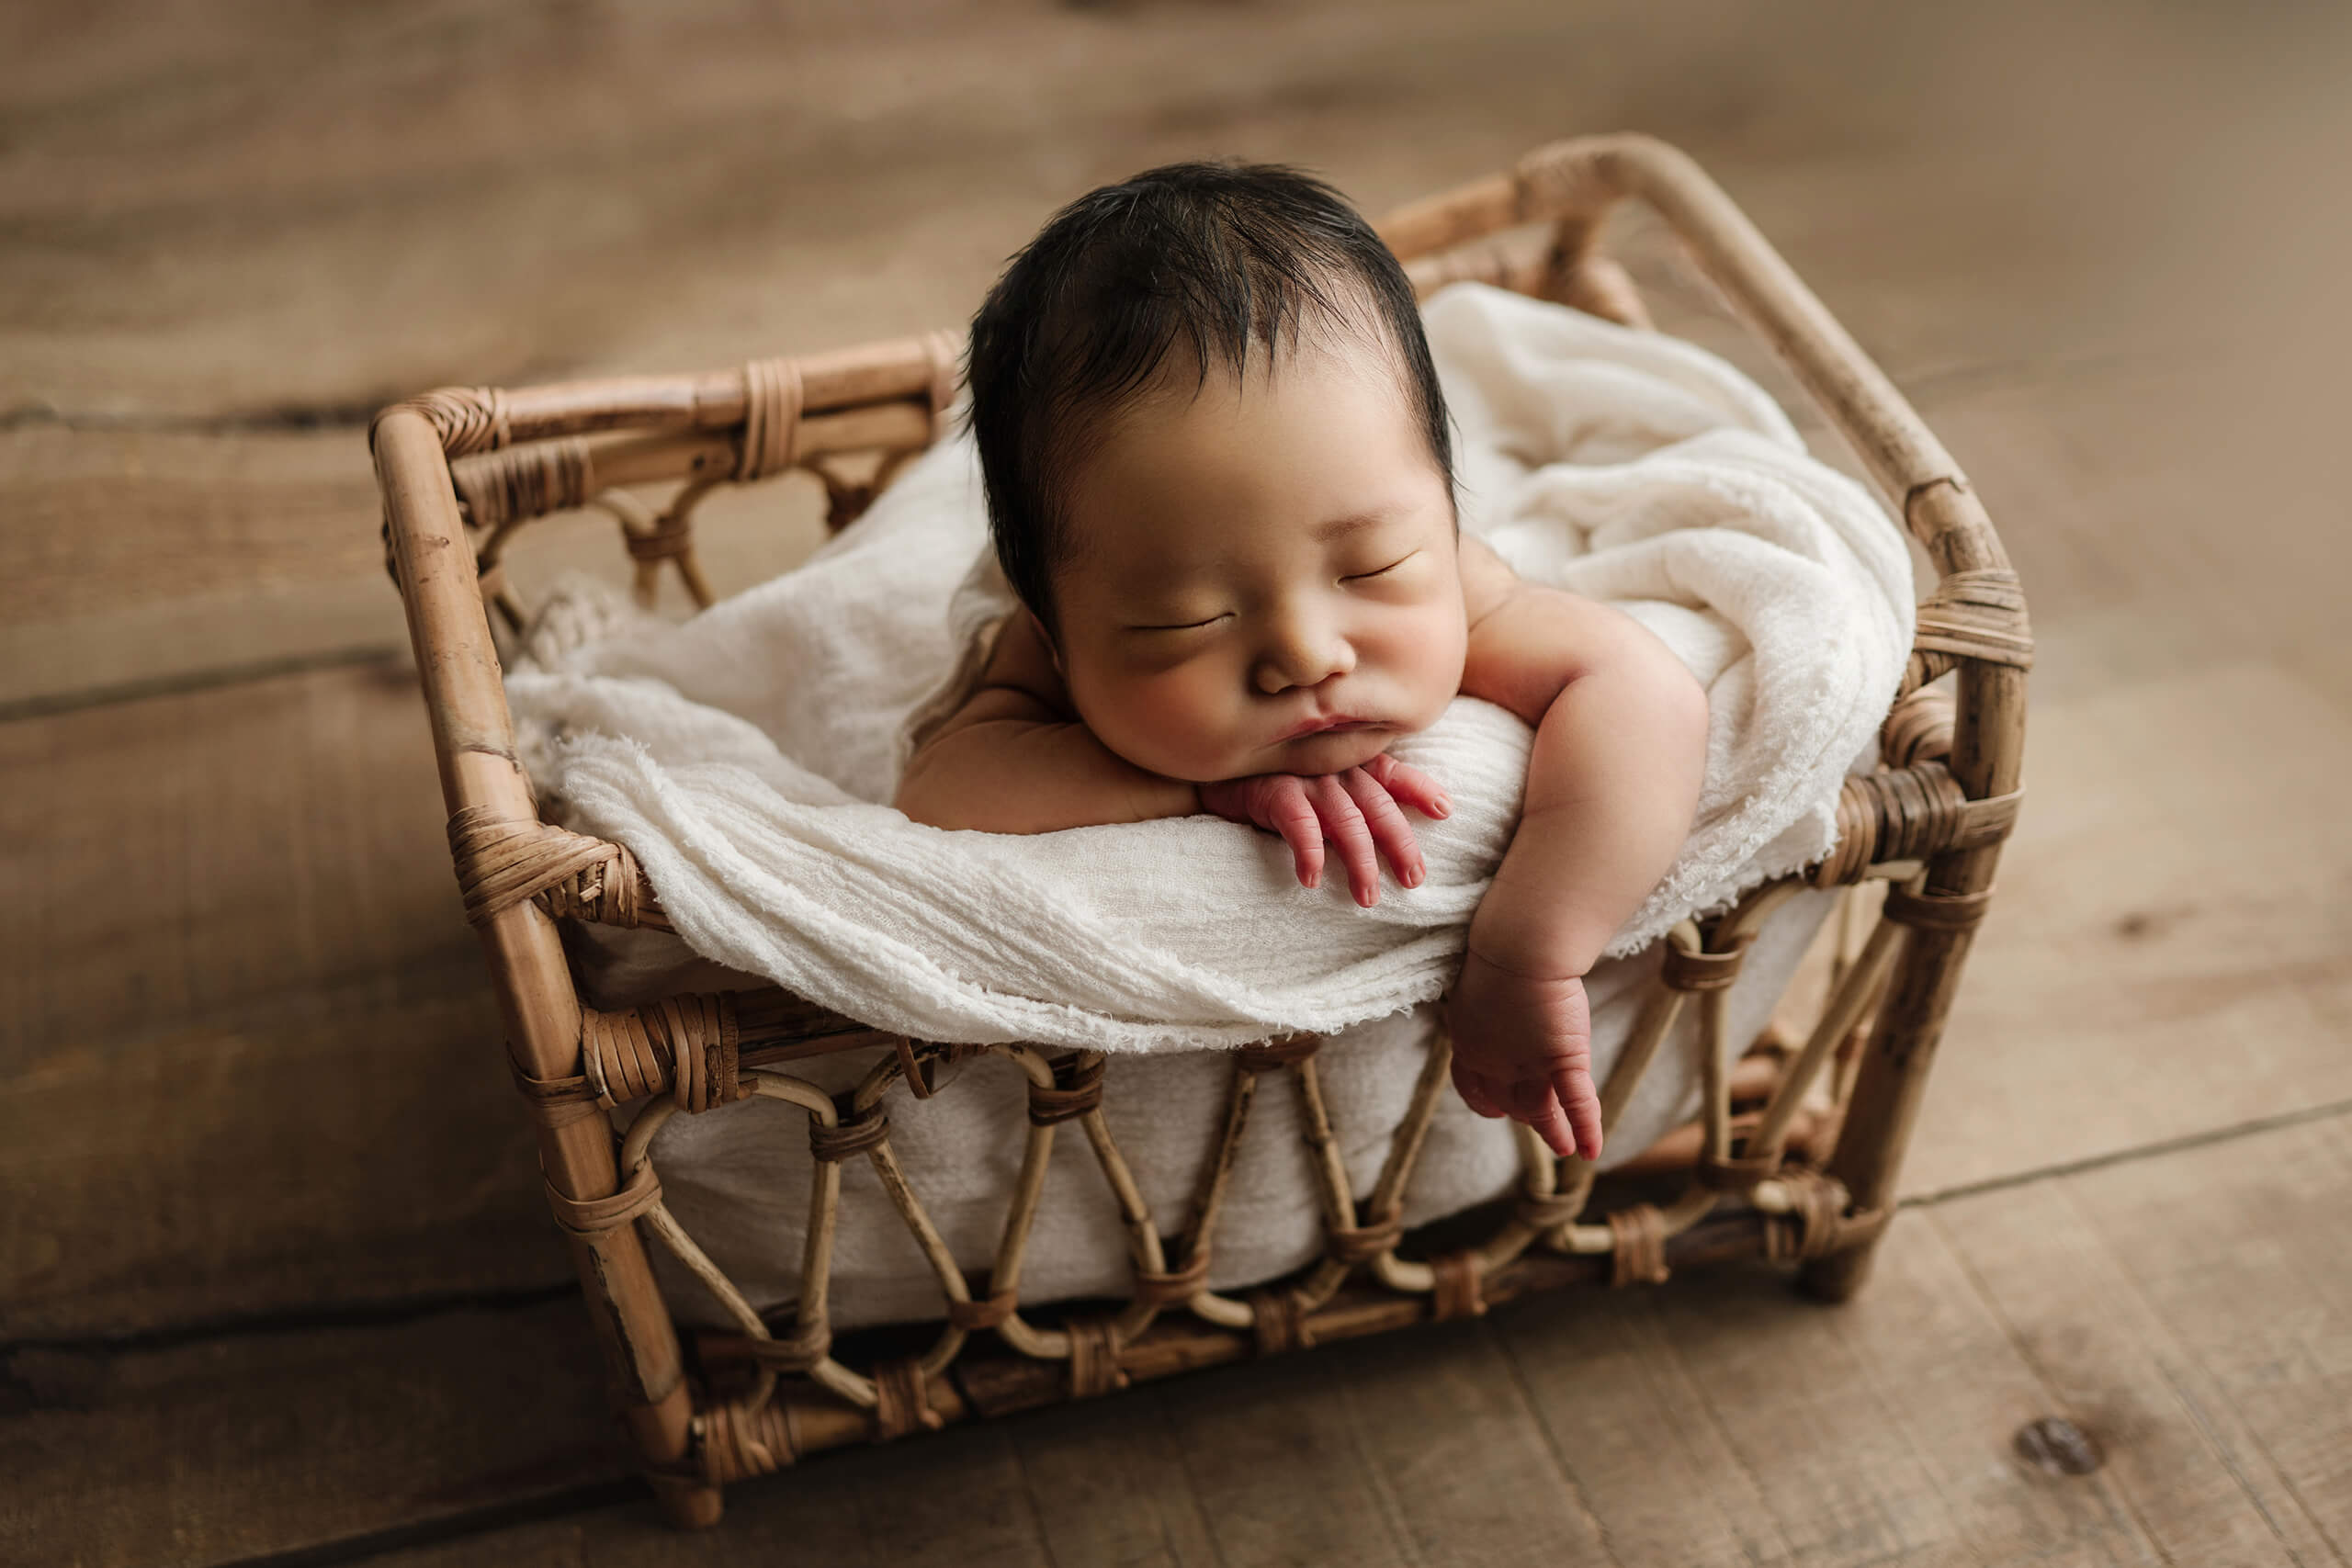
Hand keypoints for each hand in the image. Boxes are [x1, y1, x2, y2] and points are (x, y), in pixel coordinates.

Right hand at [1198, 754, 1449, 906]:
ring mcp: (1307, 779)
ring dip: (1359, 861)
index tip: (1444, 810)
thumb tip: (1387, 836)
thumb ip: (1352, 798)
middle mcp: (1335, 768)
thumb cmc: (1276, 781)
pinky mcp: (1276, 792)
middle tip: (1412, 881)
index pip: (1392, 773)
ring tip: (1366, 897)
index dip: (1419, 789)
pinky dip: (1310, 852)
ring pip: (1346, 821)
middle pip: (1378, 806)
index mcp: (1350, 763)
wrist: (1217, 771)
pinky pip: (1300, 825)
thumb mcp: (1321, 785)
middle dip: (1400, 844)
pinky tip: (1313, 879)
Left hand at [1444, 948, 1601, 1160]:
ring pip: (1541, 1111)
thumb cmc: (1499, 951)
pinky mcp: (1564, 1059)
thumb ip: (1484, 1004)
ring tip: (1562, 1147)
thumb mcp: (1479, 983)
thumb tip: (1488, 996)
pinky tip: (1590, 1150)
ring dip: (1553, 1132)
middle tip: (1538, 1124)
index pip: (1471, 1086)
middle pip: (1507, 1101)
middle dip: (1521, 1115)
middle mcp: (1494, 1063)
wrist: (1521, 947)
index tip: (1495, 1111)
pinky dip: (1585, 1128)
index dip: (1485, 1102)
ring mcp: (1529, 1065)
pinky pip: (1576, 1102)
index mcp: (1467, 1043)